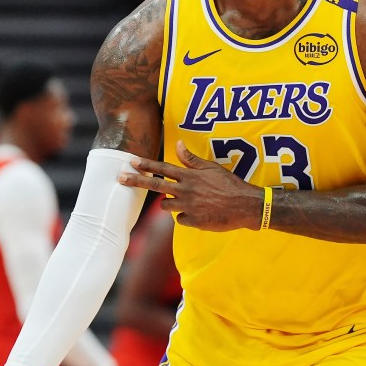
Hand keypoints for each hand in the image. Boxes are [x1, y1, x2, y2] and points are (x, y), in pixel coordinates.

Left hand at [118, 140, 262, 230]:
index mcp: (189, 177)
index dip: (145, 165)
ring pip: (167, 206)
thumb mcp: (211, 167)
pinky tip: (200, 213)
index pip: (163, 169)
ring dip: (170, 203)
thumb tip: (177, 143)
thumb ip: (191, 159)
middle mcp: (185, 191)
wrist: (245, 206)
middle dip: (135, 181)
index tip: (130, 161)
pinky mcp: (194, 222)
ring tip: (187, 200)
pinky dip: (187, 216)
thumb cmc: (230, 184)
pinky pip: (181, 219)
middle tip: (120, 178)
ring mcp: (188, 207)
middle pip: (155, 186)